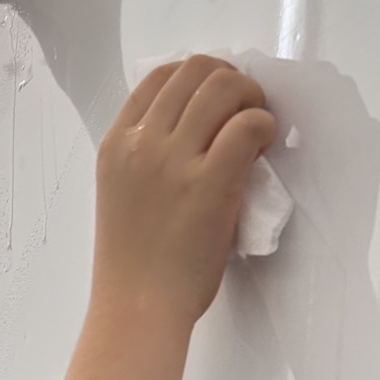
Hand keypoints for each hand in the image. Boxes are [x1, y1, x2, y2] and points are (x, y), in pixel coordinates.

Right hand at [92, 56, 276, 327]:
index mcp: (116, 144)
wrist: (137, 309)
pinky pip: (248, 125)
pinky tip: (263, 151)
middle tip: (243, 115)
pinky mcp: (210, 182)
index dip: (199, 79)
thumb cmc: (131, 265)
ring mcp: (174, 160)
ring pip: (224, 87)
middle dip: (230, 82)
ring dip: (251, 100)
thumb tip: (196, 133)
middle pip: (197, 70)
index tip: (217, 107)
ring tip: (257, 132)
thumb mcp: (122, 195)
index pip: (161, 77)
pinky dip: (264, 127)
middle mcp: (142, 142)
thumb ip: (146, 160)